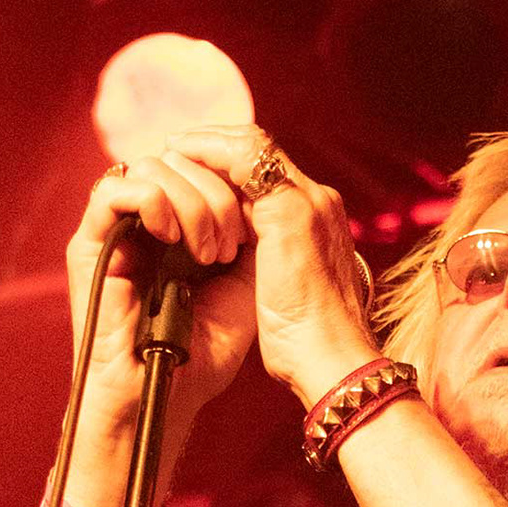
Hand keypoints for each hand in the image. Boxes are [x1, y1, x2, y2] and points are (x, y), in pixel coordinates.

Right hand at [64, 149, 258, 443]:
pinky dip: (152, 202)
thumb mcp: (243, 286)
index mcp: (179, 226)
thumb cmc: (201, 358)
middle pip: (177, 159)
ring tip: (208, 254)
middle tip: (230, 248)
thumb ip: (249, 234)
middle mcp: (145, 221)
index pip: (199, 166)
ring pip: (150, 166)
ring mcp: (115, 230)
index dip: (229, 178)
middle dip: (217, 194)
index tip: (253, 225)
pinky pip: (115, 189)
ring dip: (191, 202)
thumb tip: (255, 183)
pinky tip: (172, 239)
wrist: (162, 400)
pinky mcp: (89, 244)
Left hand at [159, 127, 378, 407]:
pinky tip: (181, 158)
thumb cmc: (309, 347)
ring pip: (251, 146)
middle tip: (179, 150)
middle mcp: (318, 201)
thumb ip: (271, 268)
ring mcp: (307, 201)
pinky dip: (208, 154)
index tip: (199, 173)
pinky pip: (240, 160)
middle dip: (216, 146)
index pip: (272, 174)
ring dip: (209, 144)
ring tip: (175, 149)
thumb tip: (241, 270)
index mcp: (320, 222)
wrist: (332, 362)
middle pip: (262, 150)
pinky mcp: (288, 210)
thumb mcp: (288, 296)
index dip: (232, 168)